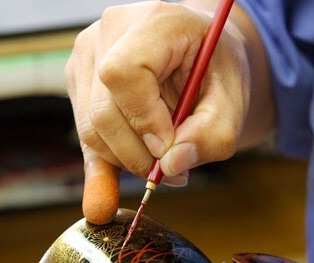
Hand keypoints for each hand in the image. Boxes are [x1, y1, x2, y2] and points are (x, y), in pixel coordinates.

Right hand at [66, 1, 264, 223]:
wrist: (196, 51)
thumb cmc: (216, 69)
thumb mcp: (233, 101)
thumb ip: (211, 135)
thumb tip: (170, 167)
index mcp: (153, 22)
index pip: (123, 74)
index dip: (143, 120)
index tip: (167, 147)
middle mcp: (109, 33)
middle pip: (102, 112)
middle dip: (136, 155)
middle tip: (170, 174)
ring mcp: (87, 56)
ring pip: (89, 129)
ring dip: (124, 159)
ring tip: (160, 163)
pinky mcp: (80, 81)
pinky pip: (85, 133)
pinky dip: (103, 162)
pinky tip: (109, 190)